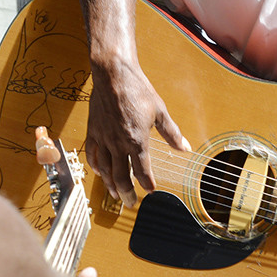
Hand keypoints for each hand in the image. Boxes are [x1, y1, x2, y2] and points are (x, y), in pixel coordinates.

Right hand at [86, 57, 189, 205]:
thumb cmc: (137, 89)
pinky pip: (92, 154)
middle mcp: (117, 143)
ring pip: (104, 169)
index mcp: (136, 140)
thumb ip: (171, 133)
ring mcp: (103, 138)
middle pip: (120, 176)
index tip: (151, 191)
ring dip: (110, 185)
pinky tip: (99, 172)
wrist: (113, 74)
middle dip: (126, 192)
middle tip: (130, 203)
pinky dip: (96, 166)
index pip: (142, 170)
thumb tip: (184, 148)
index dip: (147, 183)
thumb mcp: (159, 111)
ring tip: (115, 194)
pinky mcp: (92, 130)